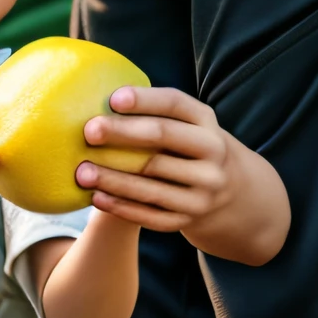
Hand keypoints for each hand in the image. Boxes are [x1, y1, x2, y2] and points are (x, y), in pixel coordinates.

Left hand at [76, 85, 288, 265]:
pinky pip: (150, 214)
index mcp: (209, 125)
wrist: (236, 195)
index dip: (145, 101)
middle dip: (122, 135)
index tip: (113, 98)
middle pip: (162, 142)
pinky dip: (121, 206)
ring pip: (152, 183)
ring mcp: (203, 192)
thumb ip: (161, 113)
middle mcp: (212, 157)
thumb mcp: (194, 126)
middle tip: (88, 131)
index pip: (176, 106)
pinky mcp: (189, 219)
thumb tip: (105, 98)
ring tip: (81, 171)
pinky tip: (96, 197)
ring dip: (113, 178)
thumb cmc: (195, 149)